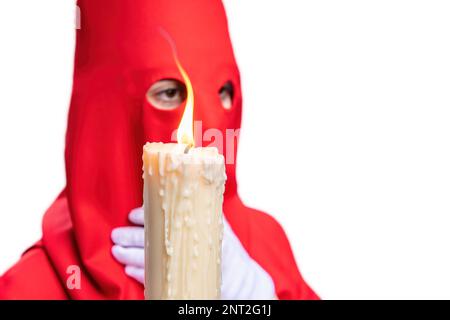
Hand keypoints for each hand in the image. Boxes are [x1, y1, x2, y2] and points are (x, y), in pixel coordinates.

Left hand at [111, 207, 275, 298]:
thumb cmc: (221, 244)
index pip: (170, 217)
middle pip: (158, 240)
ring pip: (154, 261)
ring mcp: (189, 265)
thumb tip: (178, 180)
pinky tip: (129, 269)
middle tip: (116, 235)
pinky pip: (157, 280)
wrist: (237, 275)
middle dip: (133, 237)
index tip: (133, 215)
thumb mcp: (218, 222)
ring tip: (117, 252)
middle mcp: (195, 245)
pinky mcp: (183, 282)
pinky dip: (141, 274)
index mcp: (202, 225)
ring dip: (131, 256)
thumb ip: (201, 204)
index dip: (148, 216)